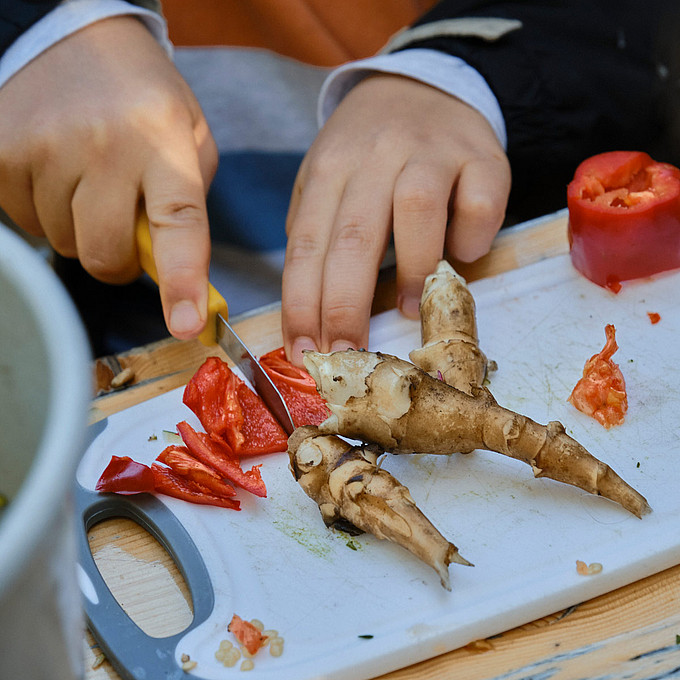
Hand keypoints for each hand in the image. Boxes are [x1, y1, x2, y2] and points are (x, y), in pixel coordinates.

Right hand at [0, 16, 217, 338]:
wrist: (73, 35)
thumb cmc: (142, 97)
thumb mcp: (189, 138)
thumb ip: (188, 203)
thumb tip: (174, 272)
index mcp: (162, 142)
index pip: (177, 224)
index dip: (182, 281)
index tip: (187, 325)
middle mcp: (102, 145)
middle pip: (105, 256)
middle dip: (118, 260)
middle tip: (124, 225)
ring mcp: (43, 148)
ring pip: (63, 245)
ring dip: (80, 229)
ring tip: (88, 179)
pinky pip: (26, 224)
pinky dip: (44, 212)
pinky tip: (57, 173)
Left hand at [282, 73, 509, 365]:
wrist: (421, 86)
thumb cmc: (368, 152)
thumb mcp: (325, 178)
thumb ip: (314, 232)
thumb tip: (309, 310)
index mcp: (329, 167)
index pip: (307, 243)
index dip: (302, 303)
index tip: (303, 350)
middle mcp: (376, 155)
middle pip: (354, 236)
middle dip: (345, 306)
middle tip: (346, 353)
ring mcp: (432, 151)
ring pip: (417, 212)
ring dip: (410, 271)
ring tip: (405, 310)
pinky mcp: (482, 156)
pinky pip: (478, 204)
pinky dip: (470, 238)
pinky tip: (459, 256)